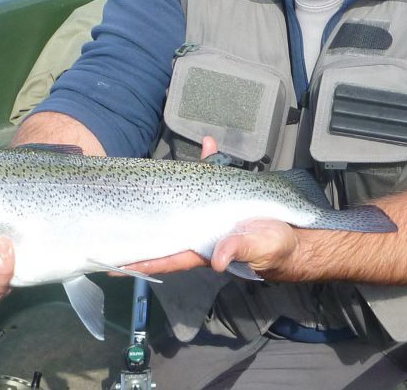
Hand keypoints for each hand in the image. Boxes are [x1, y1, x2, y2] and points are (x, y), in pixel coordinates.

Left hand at [119, 138, 297, 279]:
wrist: (297, 235)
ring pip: (183, 199)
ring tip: (141, 178)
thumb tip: (218, 260)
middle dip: (140, 224)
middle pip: (164, 227)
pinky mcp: (227, 198)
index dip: (141, 258)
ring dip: (168, 185)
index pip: (165, 254)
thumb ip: (240, 251)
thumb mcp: (261, 250)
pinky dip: (212, 161)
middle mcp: (201, 231)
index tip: (111, 261)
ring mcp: (211, 214)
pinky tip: (209, 146)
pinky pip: (214, 177)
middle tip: (108, 220)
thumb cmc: (277, 248)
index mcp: (204, 248)